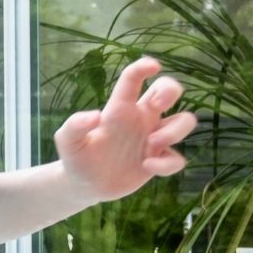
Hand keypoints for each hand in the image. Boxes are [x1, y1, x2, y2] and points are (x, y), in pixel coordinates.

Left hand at [54, 57, 196, 203]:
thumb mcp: (68, 142)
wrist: (83, 186)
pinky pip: (177, 158)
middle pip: (169, 89)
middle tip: (156, 107)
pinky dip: (167, 163)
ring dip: (174, 131)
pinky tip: (147, 167)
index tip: (154, 66)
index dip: (144, 66)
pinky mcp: (158, 160)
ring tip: (151, 145)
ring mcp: (152, 139)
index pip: (133, 79)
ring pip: (184, 121)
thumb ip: (74, 126)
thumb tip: (95, 115)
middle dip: (171, 90)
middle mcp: (141, 119)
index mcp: (120, 109)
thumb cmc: (77, 158)